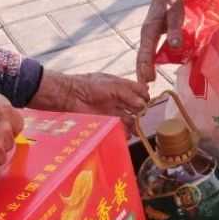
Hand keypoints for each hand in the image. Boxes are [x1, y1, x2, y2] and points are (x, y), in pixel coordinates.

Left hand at [31, 70, 149, 127]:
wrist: (68, 96)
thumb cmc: (88, 86)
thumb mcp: (111, 85)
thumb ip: (127, 93)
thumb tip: (142, 104)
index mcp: (119, 85)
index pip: (136, 90)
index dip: (144, 95)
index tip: (150, 102)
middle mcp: (116, 98)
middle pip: (134, 106)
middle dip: (141, 113)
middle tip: (144, 119)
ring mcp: (110, 110)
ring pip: (127, 118)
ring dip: (133, 125)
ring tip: (136, 130)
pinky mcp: (104, 121)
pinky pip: (118, 127)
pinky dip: (123, 132)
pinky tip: (126, 134)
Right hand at [137, 0, 186, 83]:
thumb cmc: (172, 2)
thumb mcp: (176, 14)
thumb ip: (175, 30)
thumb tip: (174, 46)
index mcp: (149, 31)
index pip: (145, 53)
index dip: (146, 68)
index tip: (148, 81)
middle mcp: (145, 34)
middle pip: (141, 57)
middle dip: (141, 73)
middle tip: (143, 89)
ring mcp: (146, 35)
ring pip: (142, 55)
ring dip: (143, 69)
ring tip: (145, 84)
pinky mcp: (150, 35)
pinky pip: (147, 52)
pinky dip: (147, 63)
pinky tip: (150, 71)